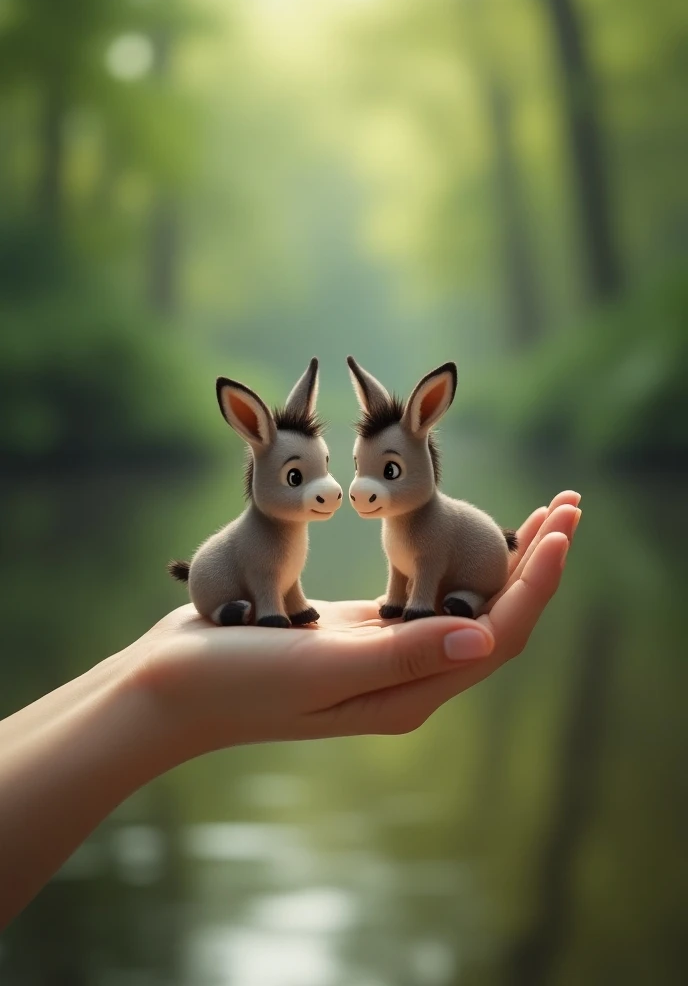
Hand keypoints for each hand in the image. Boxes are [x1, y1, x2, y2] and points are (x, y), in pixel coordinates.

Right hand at [133, 491, 580, 754]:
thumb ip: (403, 653)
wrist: (172, 688)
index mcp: (409, 693)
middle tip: (570, 505)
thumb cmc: (237, 680)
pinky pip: (432, 599)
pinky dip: (460, 565)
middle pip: (495, 617)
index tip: (561, 527)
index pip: (497, 633)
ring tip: (541, 516)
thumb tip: (486, 638)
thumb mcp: (322, 666)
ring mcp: (385, 659)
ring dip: (508, 560)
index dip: (536, 581)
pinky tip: (471, 540)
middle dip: (536, 563)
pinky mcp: (361, 637)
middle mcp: (407, 680)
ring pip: (468, 606)